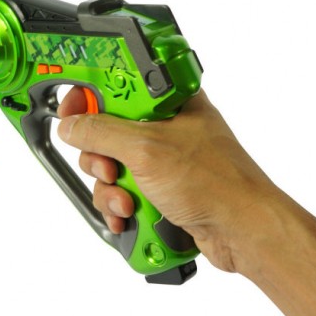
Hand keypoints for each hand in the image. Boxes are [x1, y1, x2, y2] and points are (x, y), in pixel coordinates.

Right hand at [56, 87, 276, 271]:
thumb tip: (72, 126)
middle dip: (99, 156)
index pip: (116, 82)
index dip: (90, 93)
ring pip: (110, 165)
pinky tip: (129, 217)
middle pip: (105, 129)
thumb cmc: (217, 183)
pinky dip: (119, 207)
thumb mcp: (147, 150)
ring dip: (111, 189)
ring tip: (129, 202)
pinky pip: (122, 191)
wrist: (244, 233)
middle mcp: (164, 126)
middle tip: (109, 168)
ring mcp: (161, 159)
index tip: (71, 109)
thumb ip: (101, 133)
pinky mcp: (159, 187)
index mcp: (168, 99)